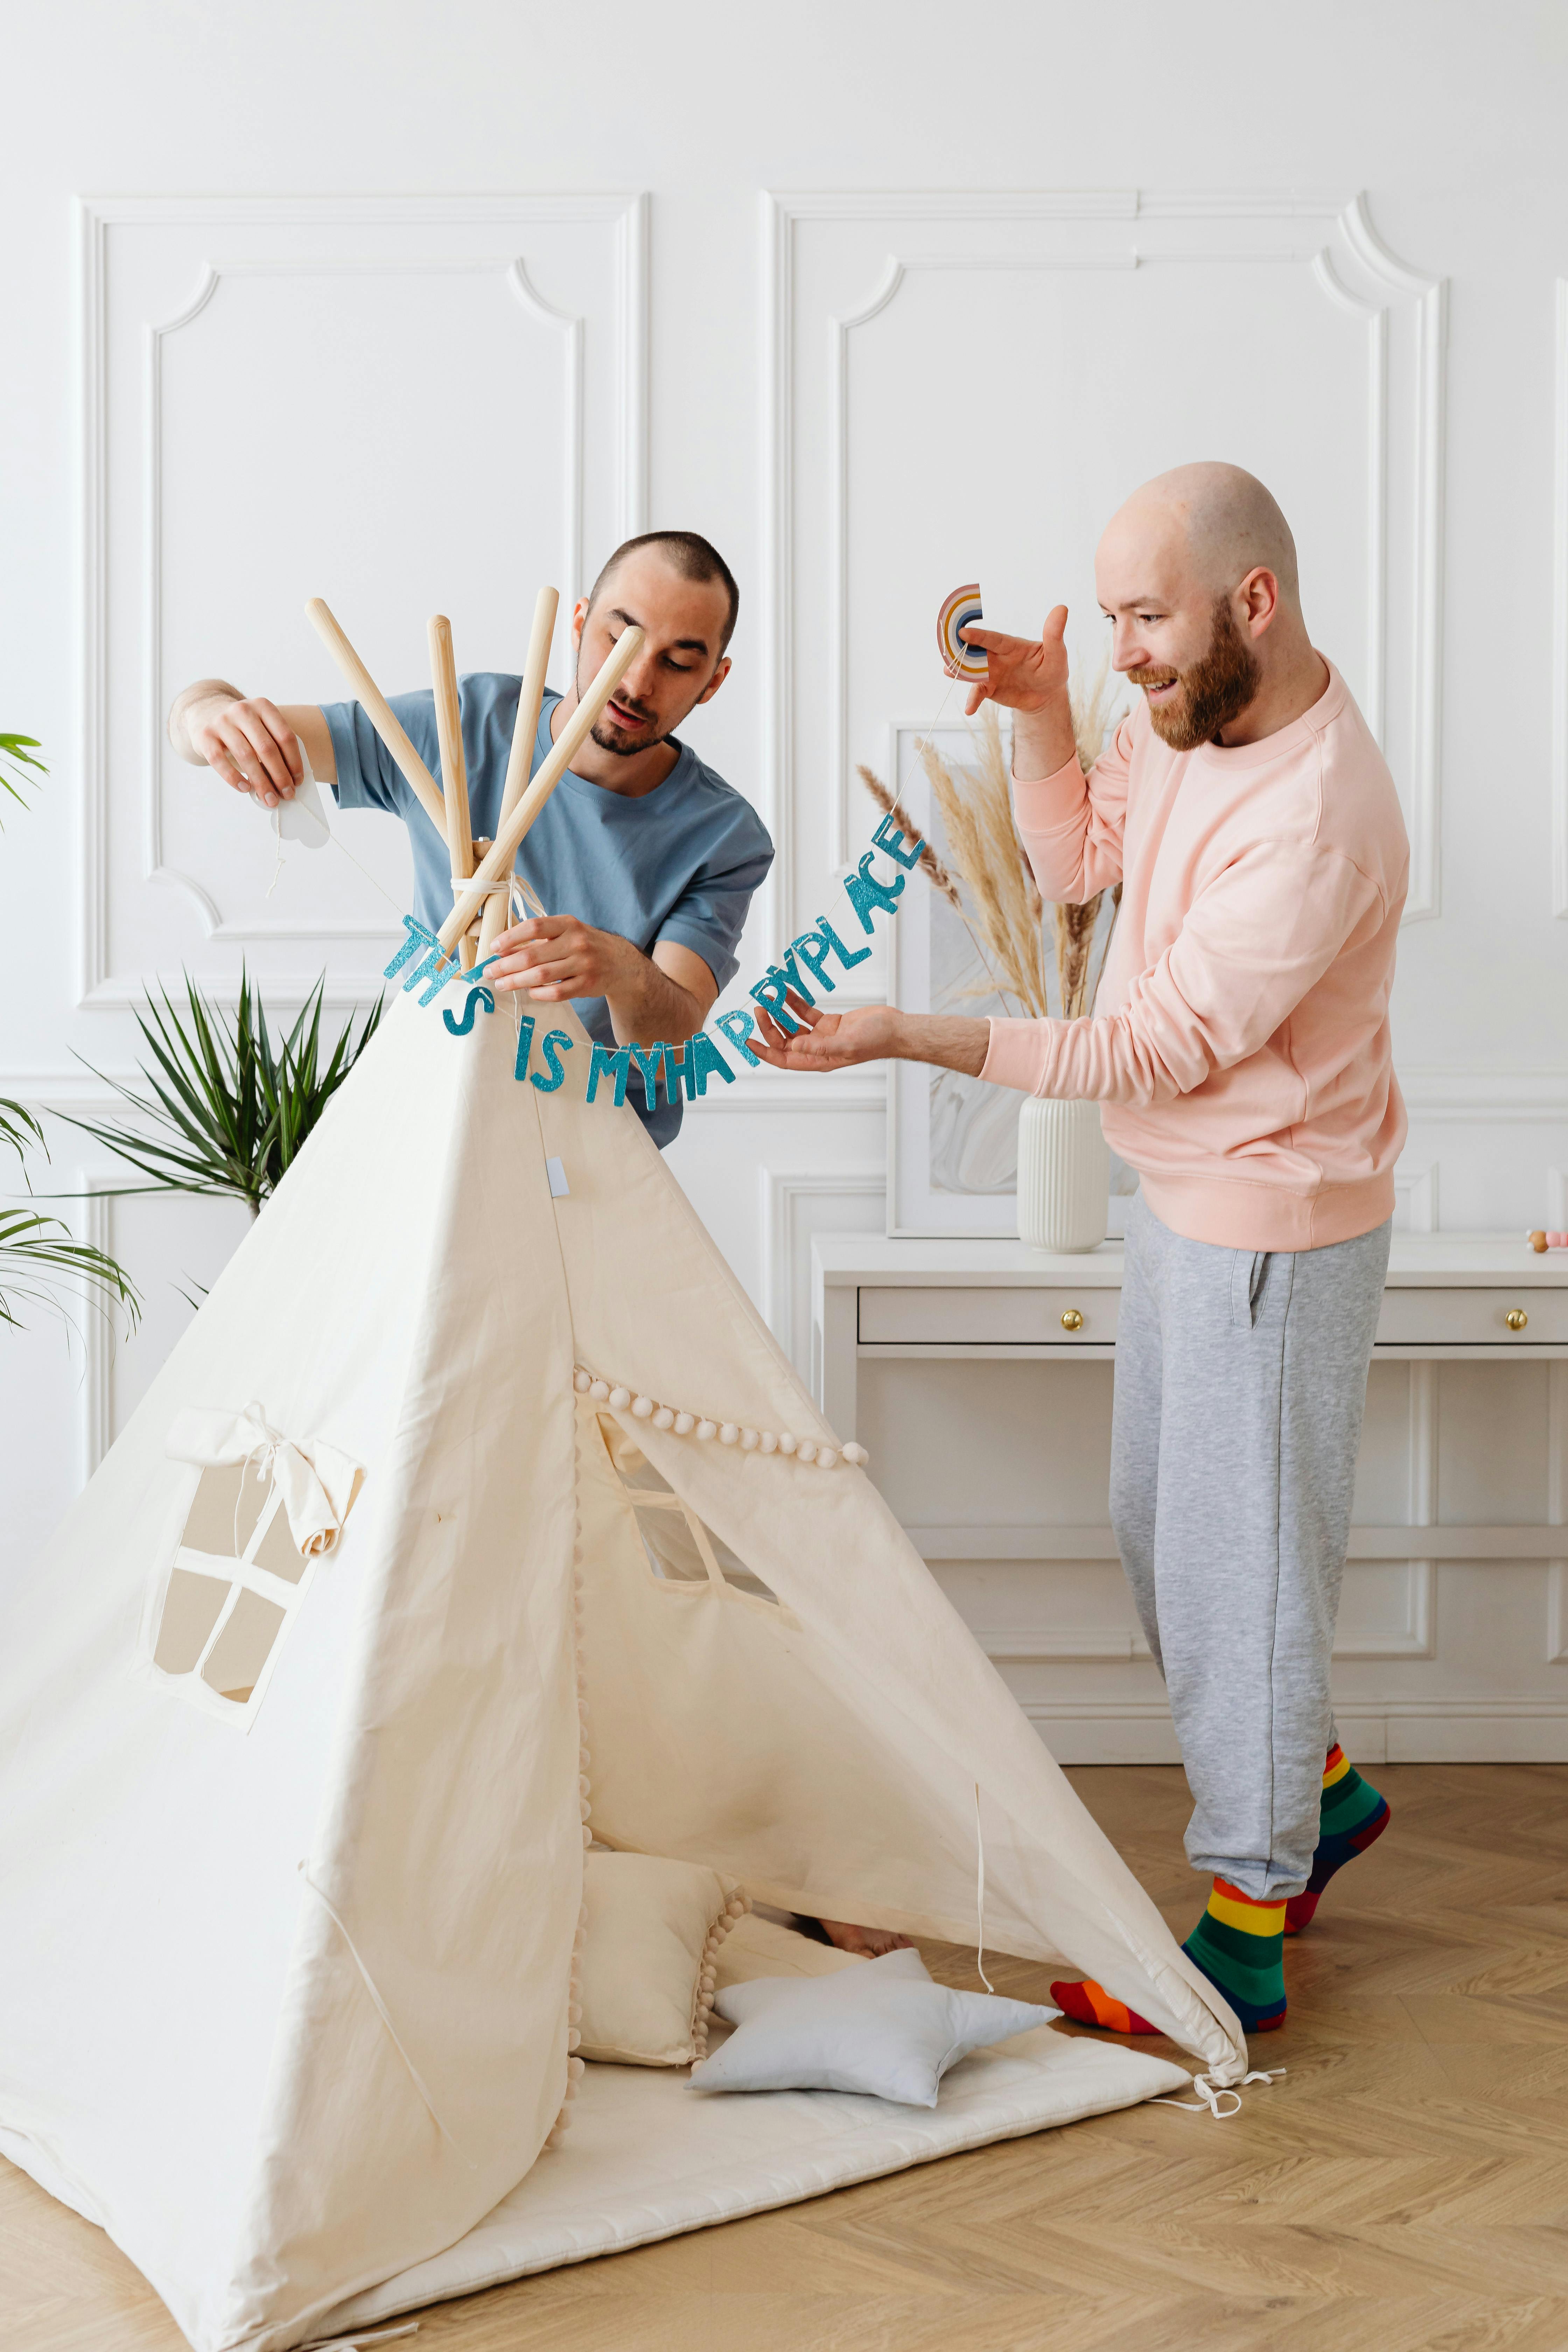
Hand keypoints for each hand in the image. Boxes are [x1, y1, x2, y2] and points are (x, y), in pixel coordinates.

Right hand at [187, 695, 302, 806]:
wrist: (207, 713)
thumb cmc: (243, 728)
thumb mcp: (261, 727)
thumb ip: (275, 746)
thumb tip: (289, 782)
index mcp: (263, 706)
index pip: (285, 737)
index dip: (294, 762)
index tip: (297, 782)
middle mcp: (243, 710)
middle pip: (267, 748)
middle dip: (280, 776)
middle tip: (287, 795)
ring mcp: (222, 721)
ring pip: (246, 756)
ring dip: (261, 782)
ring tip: (270, 799)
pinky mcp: (205, 735)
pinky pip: (220, 760)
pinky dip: (234, 777)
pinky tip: (245, 789)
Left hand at [487, 915, 630, 1000]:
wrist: (621, 963)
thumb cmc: (584, 945)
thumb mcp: (564, 934)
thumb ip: (536, 941)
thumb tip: (501, 951)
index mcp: (568, 924)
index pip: (534, 927)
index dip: (510, 937)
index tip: (493, 947)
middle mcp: (577, 942)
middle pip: (533, 955)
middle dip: (506, 966)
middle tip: (489, 972)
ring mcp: (583, 965)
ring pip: (541, 976)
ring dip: (516, 982)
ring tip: (501, 985)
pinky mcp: (587, 985)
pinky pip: (556, 992)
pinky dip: (538, 993)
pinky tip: (529, 991)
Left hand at [749, 997, 898, 1071]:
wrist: (894, 1029)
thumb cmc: (876, 1041)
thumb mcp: (846, 1045)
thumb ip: (819, 1047)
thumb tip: (794, 1046)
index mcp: (818, 1060)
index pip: (783, 1059)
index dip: (764, 1051)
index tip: (747, 1041)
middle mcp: (817, 1050)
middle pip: (784, 1040)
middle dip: (769, 1025)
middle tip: (759, 1008)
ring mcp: (822, 1036)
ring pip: (792, 1025)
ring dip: (779, 1012)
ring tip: (769, 996)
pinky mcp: (829, 1023)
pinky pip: (806, 1013)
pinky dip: (795, 1003)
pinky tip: (787, 993)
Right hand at [958, 604, 1070, 719]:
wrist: (1046, 696)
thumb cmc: (1053, 670)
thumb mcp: (1056, 654)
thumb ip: (1054, 635)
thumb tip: (1061, 609)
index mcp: (1011, 645)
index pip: (993, 639)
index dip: (979, 636)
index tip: (963, 631)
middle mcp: (997, 656)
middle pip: (976, 651)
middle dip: (961, 649)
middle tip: (946, 647)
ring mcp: (991, 672)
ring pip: (971, 670)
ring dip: (959, 670)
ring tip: (947, 670)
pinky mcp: (989, 688)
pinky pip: (978, 692)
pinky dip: (973, 699)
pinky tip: (969, 709)